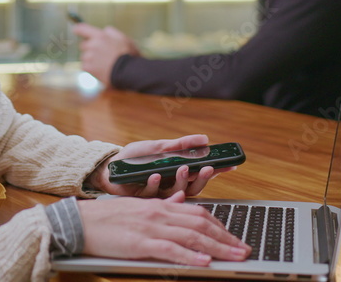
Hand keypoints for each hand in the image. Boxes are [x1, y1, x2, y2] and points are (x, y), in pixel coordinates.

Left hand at [72, 23, 139, 86]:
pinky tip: (101, 70)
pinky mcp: (87, 68)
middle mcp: (92, 45)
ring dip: (90, 59)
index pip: (82, 28)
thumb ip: (111, 32)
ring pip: (84, 57)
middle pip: (83, 45)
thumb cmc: (128, 55)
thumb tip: (104, 30)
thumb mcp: (123, 38)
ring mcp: (89, 57)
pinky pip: (85, 66)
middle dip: (89, 48)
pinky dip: (91, 68)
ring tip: (103, 64)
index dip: (78, 29)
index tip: (76, 30)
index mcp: (100, 36)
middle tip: (101, 54)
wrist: (128, 72)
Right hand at [78, 191, 250, 265]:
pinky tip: (204, 262)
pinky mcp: (140, 242)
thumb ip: (161, 205)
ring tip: (235, 258)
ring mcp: (150, 227)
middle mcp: (159, 213)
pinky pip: (170, 249)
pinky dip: (189, 256)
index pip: (198, 213)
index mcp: (160, 205)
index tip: (235, 238)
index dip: (221, 226)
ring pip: (191, 236)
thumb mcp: (138, 207)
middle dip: (227, 238)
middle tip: (244, 250)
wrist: (79, 221)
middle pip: (201, 224)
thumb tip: (180, 201)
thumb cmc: (107, 218)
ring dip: (218, 248)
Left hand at [89, 135, 234, 197]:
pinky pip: (154, 195)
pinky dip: (155, 184)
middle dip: (203, 178)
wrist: (110, 166)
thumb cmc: (134, 157)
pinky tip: (154, 175)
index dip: (217, 170)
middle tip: (208, 168)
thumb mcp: (159, 146)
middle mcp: (172, 186)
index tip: (229, 164)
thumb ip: (181, 145)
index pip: (202, 172)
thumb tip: (204, 139)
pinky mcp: (145, 201)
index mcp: (178, 173)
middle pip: (195, 187)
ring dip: (182, 181)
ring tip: (182, 167)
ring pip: (178, 193)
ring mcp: (160, 195)